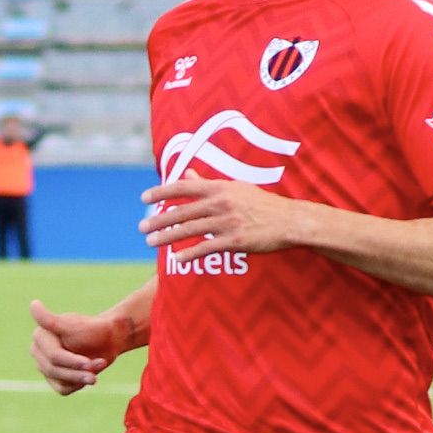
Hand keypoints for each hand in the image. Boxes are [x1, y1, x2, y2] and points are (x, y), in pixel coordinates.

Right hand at [27, 298, 131, 395]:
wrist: (109, 339)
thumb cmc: (94, 329)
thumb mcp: (73, 325)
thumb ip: (51, 320)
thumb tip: (33, 304)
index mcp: (40, 337)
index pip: (54, 357)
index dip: (72, 361)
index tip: (89, 363)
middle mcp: (38, 352)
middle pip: (55, 370)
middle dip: (78, 371)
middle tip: (100, 365)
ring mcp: (45, 366)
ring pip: (59, 381)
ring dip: (81, 378)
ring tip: (97, 371)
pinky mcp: (54, 378)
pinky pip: (62, 389)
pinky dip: (77, 384)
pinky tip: (89, 374)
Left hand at [137, 176, 304, 258]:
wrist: (290, 221)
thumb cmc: (261, 204)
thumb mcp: (236, 189)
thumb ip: (208, 184)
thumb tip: (187, 174)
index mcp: (221, 188)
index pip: (184, 187)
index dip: (161, 192)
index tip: (144, 198)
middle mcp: (222, 203)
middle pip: (182, 211)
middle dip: (158, 220)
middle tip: (141, 227)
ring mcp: (228, 222)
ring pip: (189, 229)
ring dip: (166, 237)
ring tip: (150, 242)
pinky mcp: (235, 240)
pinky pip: (206, 248)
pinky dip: (189, 254)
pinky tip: (176, 259)